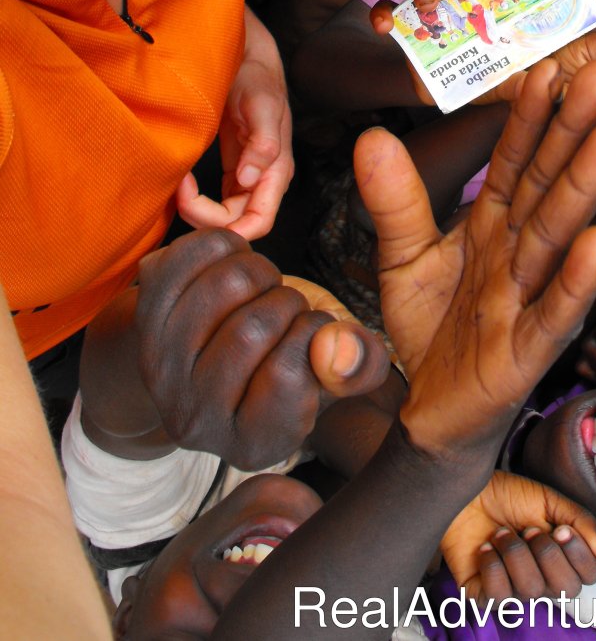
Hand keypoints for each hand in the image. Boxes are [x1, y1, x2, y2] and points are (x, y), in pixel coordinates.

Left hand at [133, 230, 390, 467]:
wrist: (214, 352)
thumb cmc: (285, 361)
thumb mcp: (333, 375)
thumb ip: (359, 365)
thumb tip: (336, 342)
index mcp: (253, 443)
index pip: (287, 374)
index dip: (313, 334)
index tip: (312, 331)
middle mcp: (197, 418)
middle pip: (252, 329)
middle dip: (286, 301)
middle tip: (286, 308)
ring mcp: (162, 368)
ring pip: (223, 285)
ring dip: (258, 271)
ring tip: (262, 289)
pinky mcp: (144, 316)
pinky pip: (191, 255)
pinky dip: (225, 245)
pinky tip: (232, 265)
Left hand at [177, 7, 291, 238]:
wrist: (248, 60)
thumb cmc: (258, 79)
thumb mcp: (262, 105)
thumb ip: (263, 143)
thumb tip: (251, 178)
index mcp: (277, 170)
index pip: (258, 222)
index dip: (228, 229)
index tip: (192, 203)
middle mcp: (265, 180)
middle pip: (237, 225)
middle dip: (204, 218)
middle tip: (178, 189)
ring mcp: (249, 177)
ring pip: (224, 217)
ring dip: (197, 210)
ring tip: (177, 182)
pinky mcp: (234, 170)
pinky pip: (217, 201)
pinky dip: (196, 199)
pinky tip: (181, 181)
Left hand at [359, 59, 595, 455]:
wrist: (429, 409)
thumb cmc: (431, 326)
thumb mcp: (401, 256)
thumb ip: (393, 200)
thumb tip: (371, 136)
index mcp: (492, 222)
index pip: (513, 160)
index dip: (529, 116)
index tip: (546, 68)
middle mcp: (519, 250)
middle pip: (549, 183)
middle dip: (577, 129)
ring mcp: (527, 297)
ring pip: (560, 234)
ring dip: (588, 186)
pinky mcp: (527, 351)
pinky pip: (554, 312)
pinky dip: (575, 281)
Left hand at [442, 471, 595, 603]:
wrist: (468, 492)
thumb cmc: (508, 496)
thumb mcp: (549, 500)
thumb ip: (580, 521)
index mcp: (562, 558)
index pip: (588, 576)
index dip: (578, 556)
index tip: (562, 529)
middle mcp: (542, 579)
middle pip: (564, 589)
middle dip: (547, 553)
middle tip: (528, 528)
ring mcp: (514, 590)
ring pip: (530, 590)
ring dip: (515, 553)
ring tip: (501, 532)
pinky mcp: (485, 596)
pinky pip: (498, 596)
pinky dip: (492, 566)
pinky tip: (486, 548)